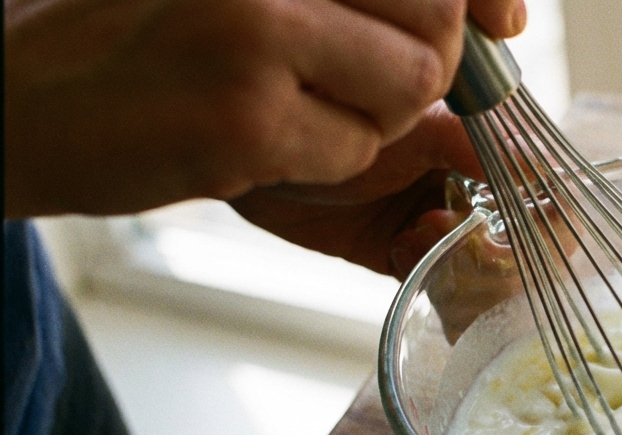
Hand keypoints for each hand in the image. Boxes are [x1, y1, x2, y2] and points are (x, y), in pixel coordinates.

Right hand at [4, 0, 525, 217]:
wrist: (18, 97)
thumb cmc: (139, 36)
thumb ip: (347, 0)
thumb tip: (483, 18)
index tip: (503, 21)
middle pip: (437, 20)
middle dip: (429, 67)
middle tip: (370, 82)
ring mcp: (255, 32)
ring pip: (410, 88)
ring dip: (375, 117)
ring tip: (293, 107)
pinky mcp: (245, 116)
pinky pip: (354, 150)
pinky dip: (327, 160)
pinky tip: (257, 140)